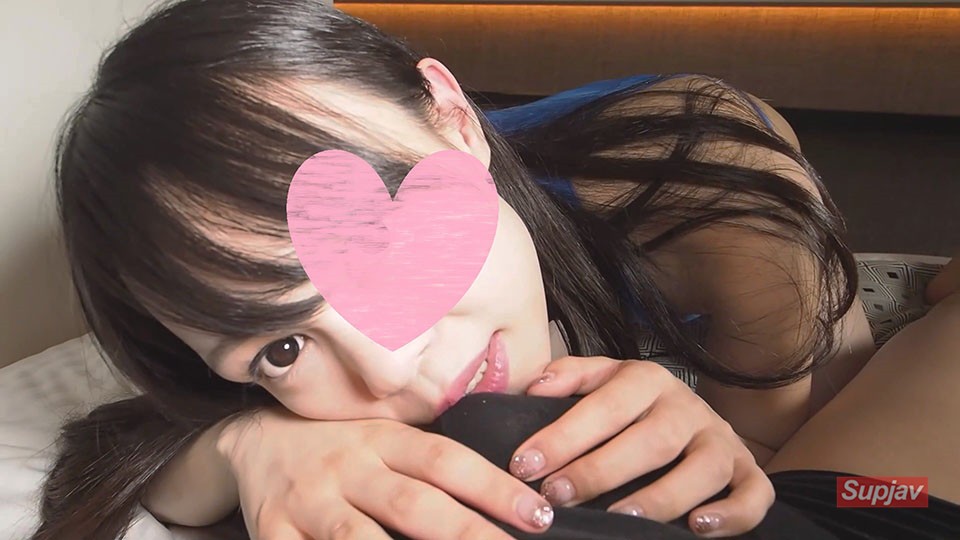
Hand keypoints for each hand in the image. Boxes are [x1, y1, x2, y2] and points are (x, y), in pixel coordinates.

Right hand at [216, 406, 554, 539]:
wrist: (253, 441)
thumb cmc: (338, 445)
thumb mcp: (382, 437)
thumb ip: (430, 460)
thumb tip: (507, 493)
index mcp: (383, 439)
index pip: (447, 461)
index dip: (494, 487)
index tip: (538, 514)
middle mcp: (348, 467)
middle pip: (413, 505)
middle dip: (466, 534)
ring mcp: (309, 502)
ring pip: (358, 539)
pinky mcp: (273, 532)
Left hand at [512, 356, 774, 537]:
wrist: (692, 415)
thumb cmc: (632, 407)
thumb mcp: (601, 381)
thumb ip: (569, 378)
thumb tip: (534, 387)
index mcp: (648, 380)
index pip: (606, 405)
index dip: (565, 435)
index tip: (527, 463)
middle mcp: (689, 407)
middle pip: (652, 439)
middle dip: (601, 470)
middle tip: (559, 495)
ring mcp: (722, 440)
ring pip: (704, 469)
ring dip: (662, 497)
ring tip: (620, 519)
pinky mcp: (748, 472)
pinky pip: (754, 494)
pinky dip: (732, 514)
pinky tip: (698, 528)